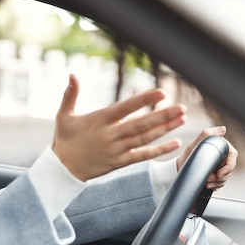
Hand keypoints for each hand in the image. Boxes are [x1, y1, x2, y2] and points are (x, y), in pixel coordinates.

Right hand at [53, 74, 186, 180]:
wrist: (61, 170)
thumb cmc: (64, 141)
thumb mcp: (63, 116)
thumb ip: (70, 95)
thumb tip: (72, 75)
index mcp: (99, 120)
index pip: (125, 108)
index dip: (143, 99)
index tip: (161, 92)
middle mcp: (110, 135)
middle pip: (140, 124)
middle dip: (162, 115)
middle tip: (181, 107)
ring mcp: (116, 149)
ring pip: (144, 138)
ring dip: (165, 129)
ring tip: (182, 120)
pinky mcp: (118, 162)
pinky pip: (142, 156)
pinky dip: (158, 150)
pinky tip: (174, 144)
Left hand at [176, 126, 237, 189]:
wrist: (180, 167)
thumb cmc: (188, 154)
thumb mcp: (195, 144)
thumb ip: (206, 134)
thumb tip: (223, 129)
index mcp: (221, 147)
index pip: (232, 157)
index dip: (228, 167)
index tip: (219, 174)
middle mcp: (223, 156)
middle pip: (230, 169)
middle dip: (220, 177)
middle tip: (209, 180)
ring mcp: (221, 166)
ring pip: (226, 177)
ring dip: (217, 183)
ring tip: (207, 183)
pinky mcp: (217, 174)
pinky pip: (221, 182)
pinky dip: (216, 186)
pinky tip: (209, 186)